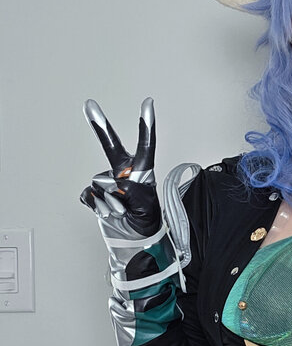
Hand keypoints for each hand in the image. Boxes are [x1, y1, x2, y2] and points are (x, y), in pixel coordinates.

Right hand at [81, 98, 159, 235]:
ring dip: (110, 201)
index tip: (148, 103)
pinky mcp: (95, 196)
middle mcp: (122, 173)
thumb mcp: (147, 207)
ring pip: (100, 183)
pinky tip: (108, 212)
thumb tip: (114, 182)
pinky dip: (97, 206)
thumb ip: (133, 191)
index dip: (146, 125)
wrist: (133, 242)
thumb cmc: (146, 222)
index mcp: (141, 173)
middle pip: (110, 147)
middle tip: (90, 104)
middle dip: (100, 126)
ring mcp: (108, 183)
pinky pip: (89, 195)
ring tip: (122, 211)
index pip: (145, 146)